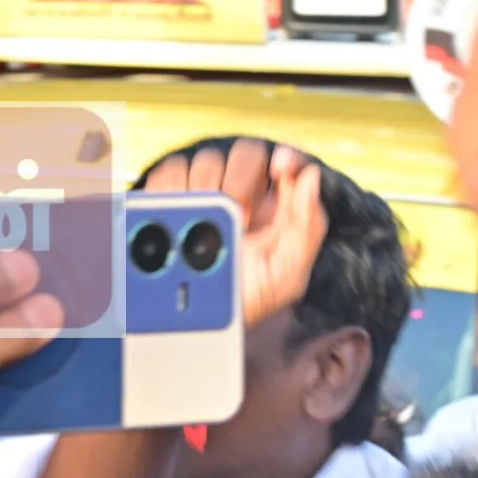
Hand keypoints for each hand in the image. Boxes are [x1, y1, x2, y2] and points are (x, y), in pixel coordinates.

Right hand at [140, 137, 323, 326]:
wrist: (194, 323)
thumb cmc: (243, 302)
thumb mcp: (287, 275)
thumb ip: (308, 225)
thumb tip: (310, 176)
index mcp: (275, 210)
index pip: (286, 164)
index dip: (286, 159)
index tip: (280, 166)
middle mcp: (240, 195)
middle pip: (245, 155)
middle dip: (243, 180)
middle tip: (242, 217)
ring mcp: (202, 194)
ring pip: (205, 161)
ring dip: (207, 190)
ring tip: (207, 227)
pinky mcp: (166, 196)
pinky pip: (170, 173)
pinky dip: (174, 190)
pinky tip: (180, 217)